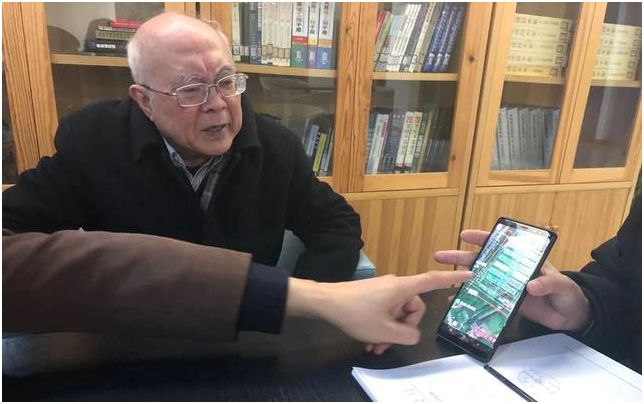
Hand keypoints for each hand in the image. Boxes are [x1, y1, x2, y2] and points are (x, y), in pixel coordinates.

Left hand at [287, 271, 472, 352]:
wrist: (325, 302)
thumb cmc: (356, 313)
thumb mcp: (384, 330)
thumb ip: (407, 335)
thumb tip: (412, 334)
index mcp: (403, 288)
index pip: (433, 280)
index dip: (452, 278)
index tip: (470, 274)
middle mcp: (396, 285)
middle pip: (413, 308)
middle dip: (402, 329)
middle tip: (385, 344)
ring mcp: (383, 290)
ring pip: (397, 314)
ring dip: (389, 332)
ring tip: (373, 345)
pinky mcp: (373, 295)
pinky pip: (385, 312)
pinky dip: (380, 326)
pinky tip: (368, 340)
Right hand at [435, 229, 590, 331]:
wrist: (572, 316)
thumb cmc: (569, 294)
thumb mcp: (562, 285)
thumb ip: (548, 283)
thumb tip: (531, 286)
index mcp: (522, 261)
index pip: (500, 245)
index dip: (482, 238)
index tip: (465, 235)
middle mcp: (509, 272)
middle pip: (481, 262)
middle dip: (460, 257)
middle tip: (440, 256)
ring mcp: (505, 288)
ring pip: (478, 280)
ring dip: (460, 279)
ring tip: (441, 279)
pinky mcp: (505, 304)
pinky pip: (483, 300)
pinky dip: (469, 301)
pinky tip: (455, 301)